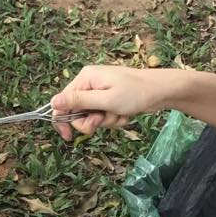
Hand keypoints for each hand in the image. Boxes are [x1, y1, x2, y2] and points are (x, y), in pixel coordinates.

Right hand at [51, 65, 175, 140]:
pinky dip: (114, 119)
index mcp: (85, 79)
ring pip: (91, 117)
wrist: (162, 91)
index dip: (63, 121)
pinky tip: (125, 114)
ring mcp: (99, 91)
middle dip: (91, 121)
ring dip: (106, 121)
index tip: (68, 137)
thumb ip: (79, 102)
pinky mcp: (109, 99)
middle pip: (77, 112)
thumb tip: (52, 102)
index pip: (62, 102)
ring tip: (120, 114)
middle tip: (104, 119)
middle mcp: (89, 83)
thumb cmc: (136, 93)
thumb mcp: (106, 100)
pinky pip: (103, 116)